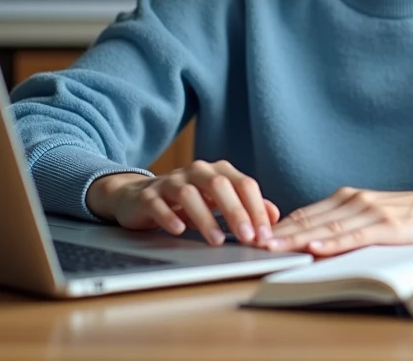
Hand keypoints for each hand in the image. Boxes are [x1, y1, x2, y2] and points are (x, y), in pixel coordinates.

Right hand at [85, 160, 280, 247]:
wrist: (138, 198)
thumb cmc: (186, 202)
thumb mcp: (218, 203)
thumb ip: (246, 206)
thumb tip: (274, 216)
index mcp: (219, 172)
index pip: (245, 185)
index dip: (257, 208)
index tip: (265, 235)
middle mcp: (197, 171)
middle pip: (220, 186)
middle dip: (236, 212)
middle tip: (248, 238)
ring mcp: (171, 181)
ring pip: (190, 194)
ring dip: (206, 218)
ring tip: (217, 241)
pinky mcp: (147, 196)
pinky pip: (158, 204)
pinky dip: (170, 217)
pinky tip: (179, 231)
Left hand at [264, 182, 412, 256]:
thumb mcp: (373, 215)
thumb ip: (346, 224)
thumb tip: (315, 240)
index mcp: (348, 198)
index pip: (305, 213)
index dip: (279, 226)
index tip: (255, 237)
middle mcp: (354, 201)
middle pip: (308, 219)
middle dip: (278, 233)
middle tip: (251, 243)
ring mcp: (370, 212)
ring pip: (326, 228)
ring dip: (296, 238)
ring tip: (272, 248)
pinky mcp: (388, 227)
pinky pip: (354, 236)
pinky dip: (332, 243)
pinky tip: (315, 247)